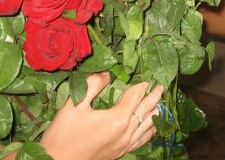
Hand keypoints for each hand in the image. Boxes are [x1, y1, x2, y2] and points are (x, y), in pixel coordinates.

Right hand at [40, 72, 161, 159]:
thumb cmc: (63, 134)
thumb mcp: (75, 104)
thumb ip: (93, 85)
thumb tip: (106, 73)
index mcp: (117, 119)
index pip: (136, 96)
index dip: (143, 85)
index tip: (150, 76)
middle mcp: (126, 132)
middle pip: (145, 110)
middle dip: (154, 97)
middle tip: (161, 86)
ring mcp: (124, 145)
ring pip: (146, 126)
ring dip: (154, 113)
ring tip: (160, 103)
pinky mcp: (120, 153)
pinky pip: (141, 141)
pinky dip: (149, 131)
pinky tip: (152, 128)